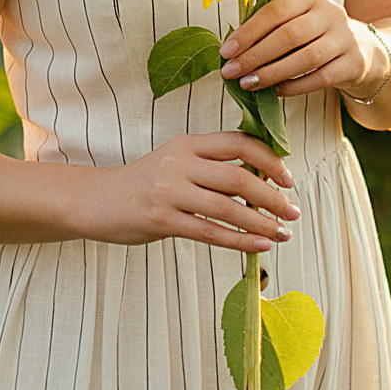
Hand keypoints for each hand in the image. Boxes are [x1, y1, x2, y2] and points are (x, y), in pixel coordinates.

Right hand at [66, 133, 298, 253]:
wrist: (97, 200)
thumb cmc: (145, 183)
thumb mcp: (177, 162)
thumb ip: (212, 165)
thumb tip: (262, 178)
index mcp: (188, 143)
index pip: (238, 142)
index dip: (269, 159)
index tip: (288, 178)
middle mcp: (180, 163)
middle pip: (239, 177)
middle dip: (273, 197)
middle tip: (293, 212)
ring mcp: (169, 191)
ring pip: (228, 209)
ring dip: (262, 223)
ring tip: (283, 234)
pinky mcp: (161, 220)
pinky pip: (209, 232)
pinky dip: (240, 241)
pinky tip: (260, 247)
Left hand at [220, 0, 373, 98]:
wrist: (362, 51)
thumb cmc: (316, 36)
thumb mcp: (298, 21)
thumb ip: (270, 28)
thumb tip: (231, 49)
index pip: (275, 11)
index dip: (248, 32)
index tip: (226, 51)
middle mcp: (332, 12)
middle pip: (288, 35)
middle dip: (255, 55)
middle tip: (231, 71)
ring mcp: (346, 37)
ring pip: (305, 58)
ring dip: (272, 73)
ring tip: (248, 83)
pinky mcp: (354, 63)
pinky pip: (320, 78)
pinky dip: (294, 87)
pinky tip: (275, 92)